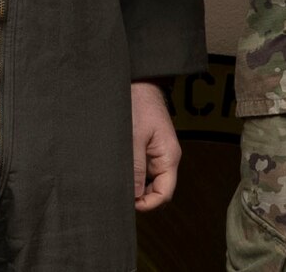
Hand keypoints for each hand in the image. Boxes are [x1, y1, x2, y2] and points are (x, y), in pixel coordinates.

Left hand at [130, 80, 180, 211]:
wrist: (137, 81)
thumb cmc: (138, 104)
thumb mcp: (134, 138)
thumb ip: (136, 168)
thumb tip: (135, 196)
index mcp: (169, 156)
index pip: (165, 193)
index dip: (148, 203)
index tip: (129, 203)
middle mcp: (165, 158)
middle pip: (158, 189)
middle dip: (141, 196)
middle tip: (119, 193)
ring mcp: (156, 153)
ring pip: (149, 180)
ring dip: (135, 184)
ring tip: (117, 181)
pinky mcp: (147, 147)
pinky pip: (142, 168)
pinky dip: (132, 173)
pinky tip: (119, 170)